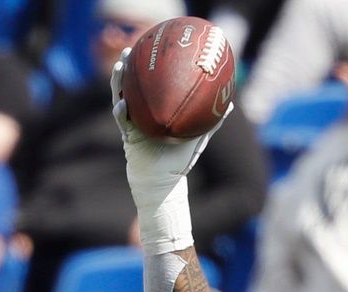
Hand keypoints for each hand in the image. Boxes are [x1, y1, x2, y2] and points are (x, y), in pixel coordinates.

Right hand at [110, 47, 230, 210]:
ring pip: (120, 98)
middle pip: (130, 87)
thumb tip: (230, 104)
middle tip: (128, 51)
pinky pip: (122, 122)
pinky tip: (121, 104)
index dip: (146, 68)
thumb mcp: (196, 138)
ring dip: (117, 83)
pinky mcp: (127, 138)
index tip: (148, 50)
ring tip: (118, 68)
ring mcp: (132, 125)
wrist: (163, 185)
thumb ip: (210, 121)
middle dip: (126, 68)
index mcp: (154, 112)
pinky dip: (120, 112)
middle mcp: (140, 116)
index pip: (147, 85)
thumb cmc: (178, 162)